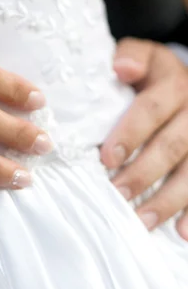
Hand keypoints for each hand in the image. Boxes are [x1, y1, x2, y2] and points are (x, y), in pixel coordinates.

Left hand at [101, 38, 187, 238]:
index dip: (130, 134)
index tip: (107, 159)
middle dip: (144, 173)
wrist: (183, 79)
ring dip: (169, 200)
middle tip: (118, 195)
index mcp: (173, 84)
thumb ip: (132, 56)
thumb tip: (121, 68)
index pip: (151, 109)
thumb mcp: (144, 55)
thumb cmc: (152, 72)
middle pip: (173, 146)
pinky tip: (183, 233)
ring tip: (144, 222)